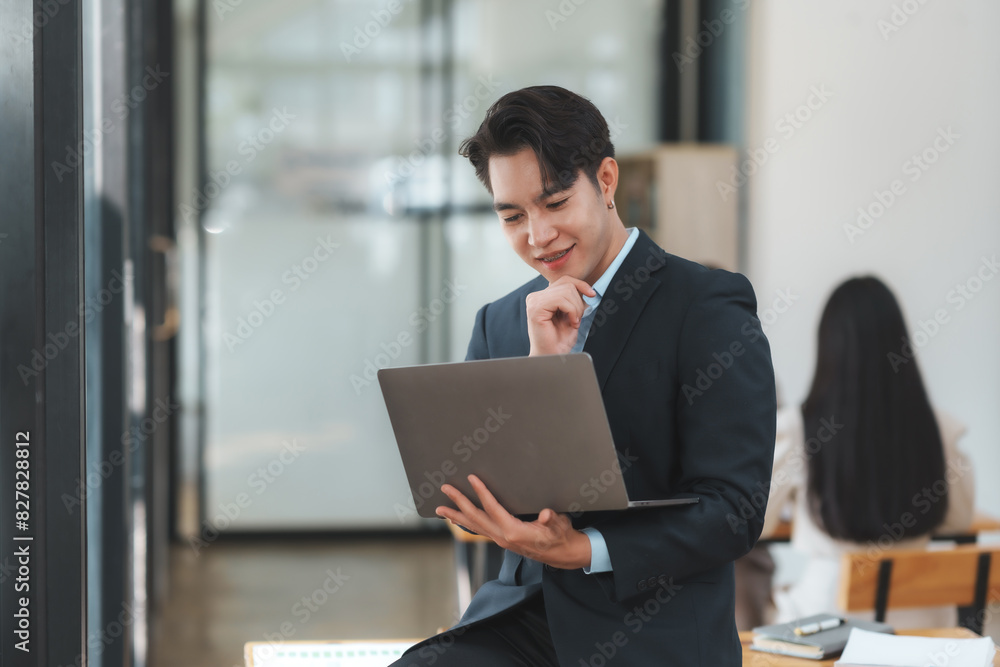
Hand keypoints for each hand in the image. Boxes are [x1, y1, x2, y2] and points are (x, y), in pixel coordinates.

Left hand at [436, 475, 591, 569]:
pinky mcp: (502, 540)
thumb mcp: (560, 526)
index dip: (482, 493)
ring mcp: (500, 540)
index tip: (472, 478)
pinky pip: (479, 530)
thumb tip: (545, 514)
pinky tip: (457, 519)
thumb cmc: (561, 536)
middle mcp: (503, 537)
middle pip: (476, 517)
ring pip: (474, 526)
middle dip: (459, 502)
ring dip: (456, 516)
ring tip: (440, 508)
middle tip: (445, 488)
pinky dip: (466, 524)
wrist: (563, 555)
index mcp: (514, 532)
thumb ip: (552, 519)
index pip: (493, 508)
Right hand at [525, 276, 596, 355]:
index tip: (592, 294)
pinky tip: (571, 323)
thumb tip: (586, 288)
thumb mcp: (571, 314)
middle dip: (578, 302)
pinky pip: (561, 300)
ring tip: (573, 322)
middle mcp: (535, 297)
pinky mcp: (536, 308)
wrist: (552, 357)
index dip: (580, 284)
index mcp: (542, 296)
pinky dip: (572, 311)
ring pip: (566, 291)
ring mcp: (534, 301)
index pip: (564, 280)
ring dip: (576, 308)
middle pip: (567, 284)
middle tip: (577, 319)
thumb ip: (573, 299)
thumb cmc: (559, 340)